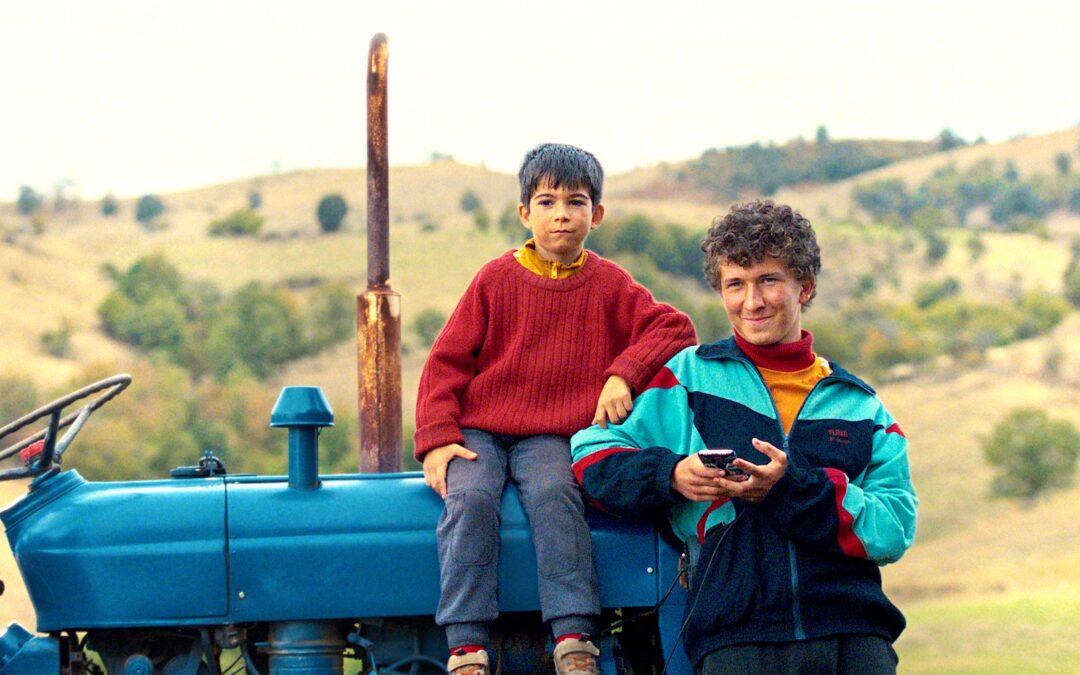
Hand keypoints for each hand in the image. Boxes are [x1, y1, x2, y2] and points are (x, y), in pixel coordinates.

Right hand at [422, 443, 476, 497]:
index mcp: (439, 464)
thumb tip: (476, 456)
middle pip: (434, 483)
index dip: (442, 488)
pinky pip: (427, 480)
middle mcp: (431, 467)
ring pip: (429, 483)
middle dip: (439, 491)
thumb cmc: (446, 445)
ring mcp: (427, 468)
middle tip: (446, 497)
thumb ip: (465, 453)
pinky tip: (438, 487)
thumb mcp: (456, 448)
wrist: (433, 441)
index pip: (440, 479)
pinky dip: (432, 484)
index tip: (445, 496)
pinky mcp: (425, 468)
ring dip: (436, 488)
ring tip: (443, 493)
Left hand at [593, 375, 632, 427]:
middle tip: (619, 419)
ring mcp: (616, 399)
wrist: (617, 379)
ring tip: (624, 412)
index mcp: (601, 404)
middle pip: (614, 420)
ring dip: (625, 416)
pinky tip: (628, 405)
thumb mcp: (602, 402)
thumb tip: (593, 424)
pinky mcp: (625, 395)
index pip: (600, 419)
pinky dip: (630, 409)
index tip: (608, 428)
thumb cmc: (609, 393)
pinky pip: (629, 408)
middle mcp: (608, 402)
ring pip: (623, 415)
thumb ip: (598, 413)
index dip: (603, 426)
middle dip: (618, 422)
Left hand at [670, 438, 786, 502]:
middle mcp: (759, 486)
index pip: (754, 470)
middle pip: (741, 487)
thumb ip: (768, 448)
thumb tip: (754, 441)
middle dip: (728, 483)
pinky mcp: (752, 498)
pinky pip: (738, 496)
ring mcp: (755, 494)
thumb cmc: (781, 470)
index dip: (745, 465)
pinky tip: (719, 487)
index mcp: (765, 475)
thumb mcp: (781, 457)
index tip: (735, 460)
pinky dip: (729, 492)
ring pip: (738, 493)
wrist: (787, 489)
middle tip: (716, 478)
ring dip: (726, 488)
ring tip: (714, 482)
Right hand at [670, 452, 732, 500]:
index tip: (724, 471)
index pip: (704, 471)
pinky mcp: (694, 497)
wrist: (674, 477)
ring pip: (712, 491)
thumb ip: (708, 457)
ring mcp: (693, 490)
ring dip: (726, 489)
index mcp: (691, 468)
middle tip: (740, 478)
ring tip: (738, 485)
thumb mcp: (695, 457)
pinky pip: (709, 498)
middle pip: (711, 482)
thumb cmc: (689, 464)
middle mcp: (691, 480)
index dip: (714, 472)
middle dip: (727, 480)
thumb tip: (725, 456)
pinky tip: (728, 492)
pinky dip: (720, 496)